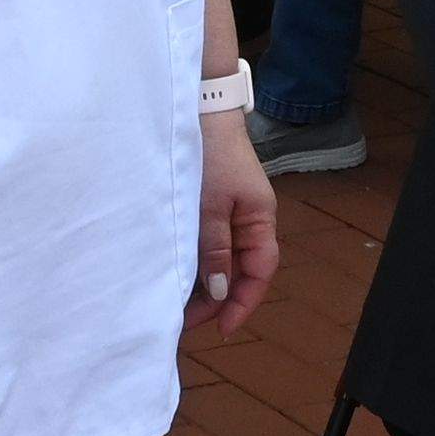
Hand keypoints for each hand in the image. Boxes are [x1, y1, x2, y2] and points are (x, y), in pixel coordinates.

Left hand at [193, 115, 278, 334]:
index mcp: (259, 219)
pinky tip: (174, 272)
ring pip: (221, 258)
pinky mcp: (210, 203)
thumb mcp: (209, 205)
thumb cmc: (210, 152)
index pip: (260, 272)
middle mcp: (248, 219)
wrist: (199, 107)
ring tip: (175, 303)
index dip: (243, 303)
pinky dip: (195, 260)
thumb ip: (214, 249)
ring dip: (203, 281)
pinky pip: (207, 242)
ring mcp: (229, 211)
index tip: (221, 328)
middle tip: (184, 321)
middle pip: (239, 270)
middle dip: (216, 299)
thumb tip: (219, 293)